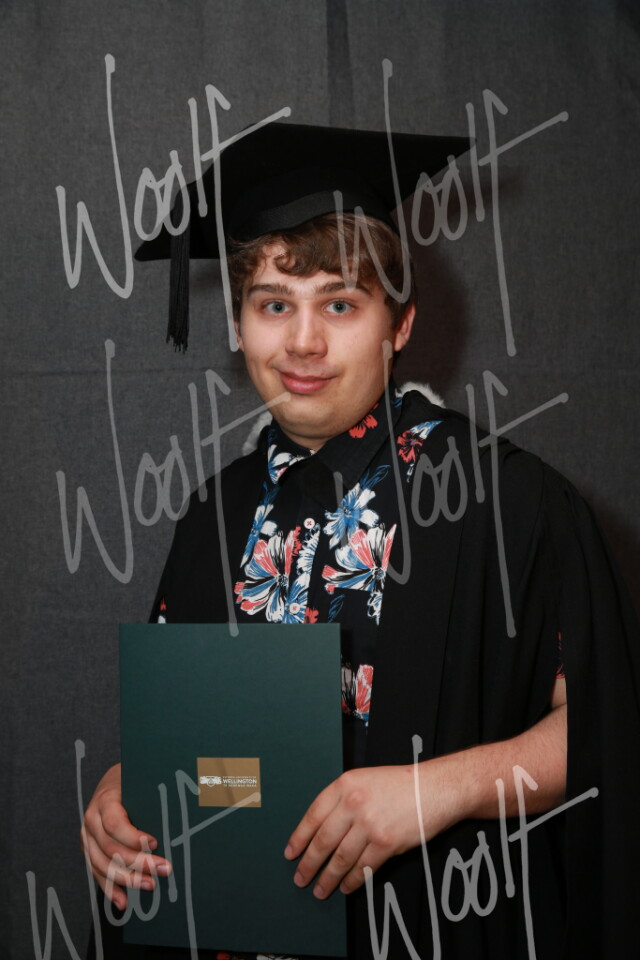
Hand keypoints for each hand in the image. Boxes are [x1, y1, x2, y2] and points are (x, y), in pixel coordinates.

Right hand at [81, 762, 171, 908]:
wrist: (112, 781)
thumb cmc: (133, 780)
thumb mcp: (140, 779)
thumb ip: (156, 791)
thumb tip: (197, 794)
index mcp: (105, 800)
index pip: (115, 824)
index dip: (134, 837)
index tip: (156, 843)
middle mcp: (92, 820)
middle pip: (111, 848)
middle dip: (139, 863)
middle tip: (165, 869)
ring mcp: (88, 837)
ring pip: (102, 865)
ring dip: (127, 879)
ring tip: (151, 885)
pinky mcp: (89, 850)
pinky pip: (96, 873)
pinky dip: (110, 889)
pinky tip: (124, 902)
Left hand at [284, 762, 457, 898]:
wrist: (433, 788)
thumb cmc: (399, 784)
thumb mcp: (364, 780)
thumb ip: (342, 800)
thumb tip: (320, 829)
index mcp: (344, 785)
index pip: (312, 815)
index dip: (299, 838)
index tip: (290, 853)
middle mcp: (353, 803)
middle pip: (323, 841)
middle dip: (309, 864)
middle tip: (300, 878)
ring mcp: (369, 824)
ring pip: (340, 858)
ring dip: (328, 878)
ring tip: (320, 889)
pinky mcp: (386, 842)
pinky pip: (363, 867)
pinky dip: (352, 881)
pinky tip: (345, 887)